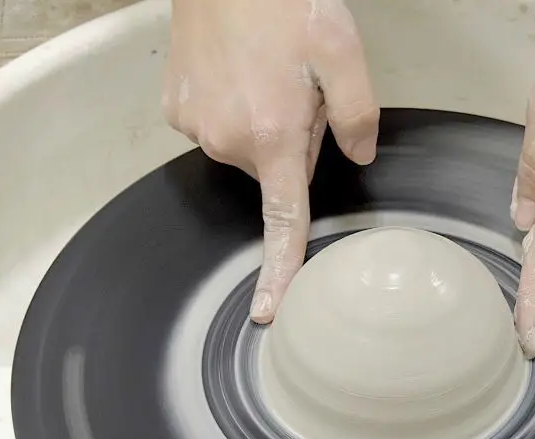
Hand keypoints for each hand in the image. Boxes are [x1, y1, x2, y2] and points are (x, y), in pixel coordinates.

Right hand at [163, 0, 379, 322]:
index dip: (280, 272)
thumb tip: (357, 158)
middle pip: (276, 170)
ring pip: (247, 147)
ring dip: (264, 122)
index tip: (270, 310)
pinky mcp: (176, 110)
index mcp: (273, 137)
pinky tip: (239, 70)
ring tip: (266, 71)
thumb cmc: (284, 3)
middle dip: (294, 140)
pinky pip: (217, 126)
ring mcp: (195, 127)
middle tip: (299, 88)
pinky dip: (233, 107)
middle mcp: (228, 142)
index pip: (282, 222)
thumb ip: (358, 116)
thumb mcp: (342, 53)